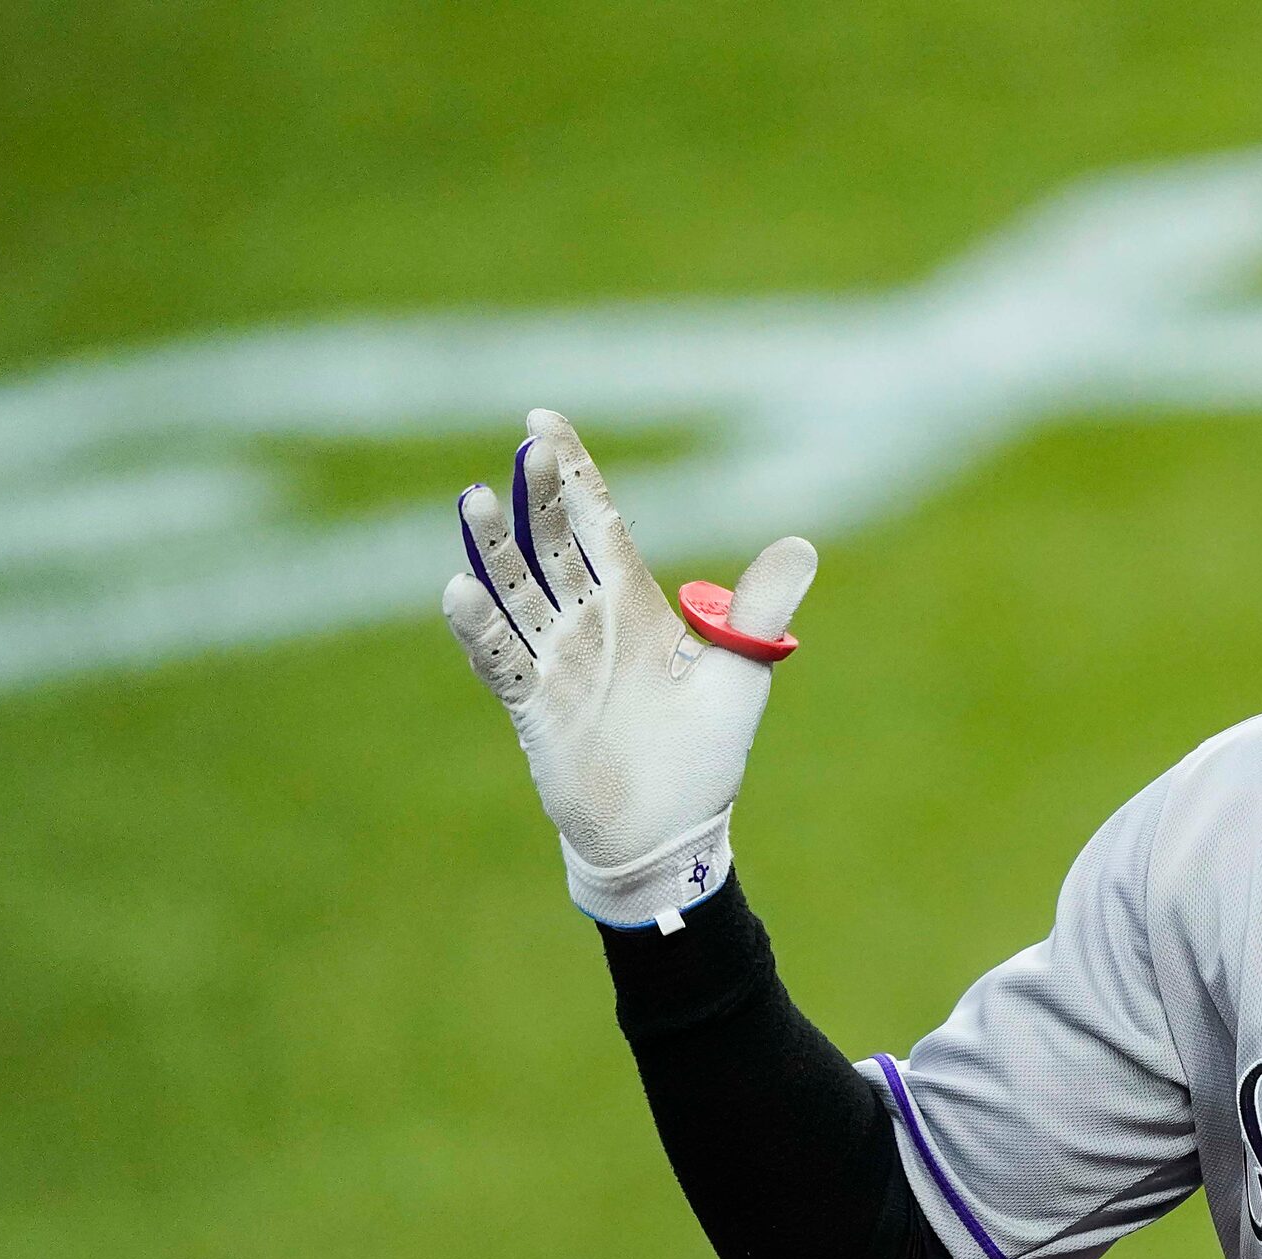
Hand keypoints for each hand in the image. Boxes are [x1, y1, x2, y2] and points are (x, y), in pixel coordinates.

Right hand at [442, 409, 815, 928]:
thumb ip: (761, 611)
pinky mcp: (534, 706)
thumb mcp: (740, 674)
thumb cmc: (702, 758)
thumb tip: (802, 543)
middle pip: (553, 545)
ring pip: (517, 591)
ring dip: (496, 549)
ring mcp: (556, 663)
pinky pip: (500, 658)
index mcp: (637, 608)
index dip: (573, 475)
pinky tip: (459, 590)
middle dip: (538, 495)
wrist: (669, 834)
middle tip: (524, 445)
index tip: (543, 421)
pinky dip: (479, 627)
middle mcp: (589, 626)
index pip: (598, 525)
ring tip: (475, 500)